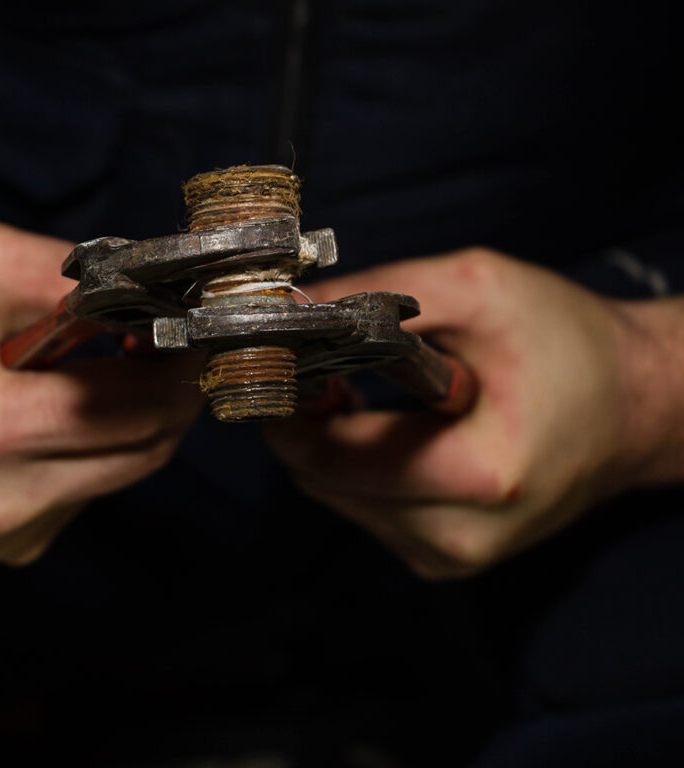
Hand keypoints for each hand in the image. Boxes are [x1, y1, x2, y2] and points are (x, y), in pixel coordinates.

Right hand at [0, 224, 203, 563]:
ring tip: (97, 371)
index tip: (192, 334)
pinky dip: (89, 452)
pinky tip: (51, 416)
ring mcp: (2, 537)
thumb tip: (156, 296)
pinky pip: (82, 494)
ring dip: (129, 423)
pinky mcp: (4, 548)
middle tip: (164, 349)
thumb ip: (78, 276)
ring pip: (118, 476)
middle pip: (141, 452)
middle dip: (168, 397)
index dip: (177, 368)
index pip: (132, 408)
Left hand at [265, 248, 662, 578]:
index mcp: (478, 478)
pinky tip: (382, 426)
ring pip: (335, 498)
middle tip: (315, 366)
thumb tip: (291, 306)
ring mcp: (451, 557)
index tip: (276, 358)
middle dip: (303, 421)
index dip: (292, 404)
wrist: (634, 407)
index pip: (334, 455)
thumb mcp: (480, 290)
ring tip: (355, 389)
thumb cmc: (569, 343)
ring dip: (326, 443)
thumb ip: (381, 294)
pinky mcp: (444, 558)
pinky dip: (353, 466)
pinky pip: (362, 509)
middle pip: (324, 481)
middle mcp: (460, 538)